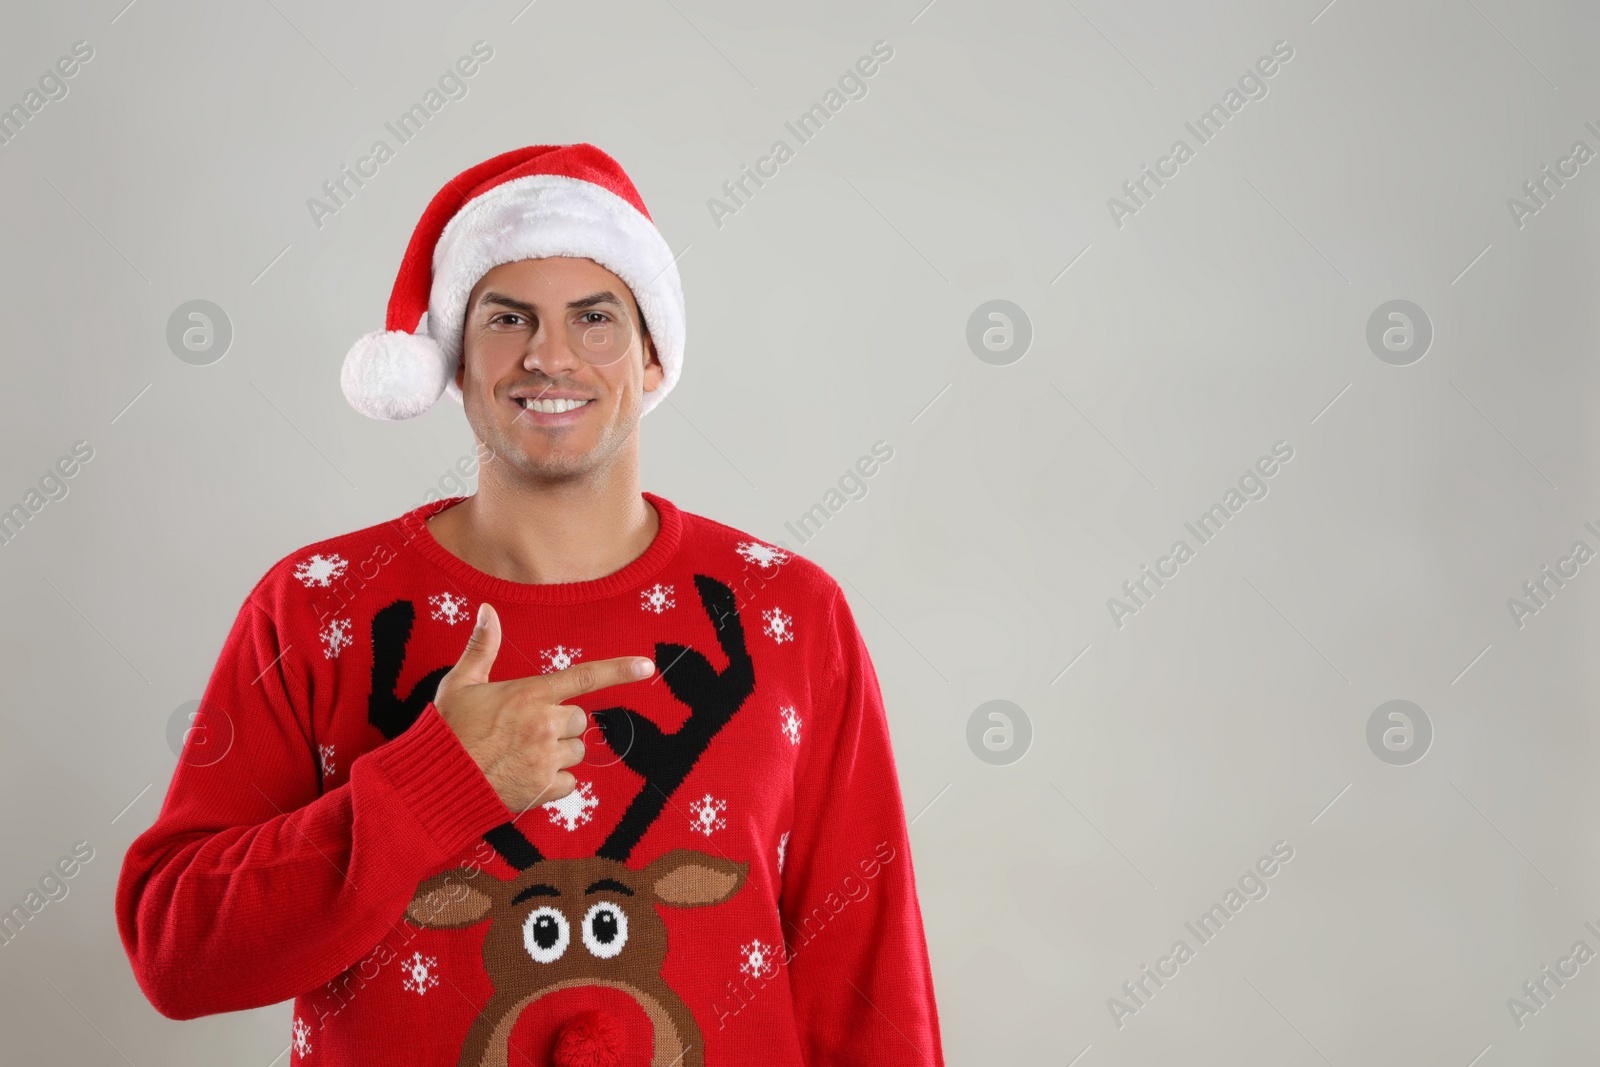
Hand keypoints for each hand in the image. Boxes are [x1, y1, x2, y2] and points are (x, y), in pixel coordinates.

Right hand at [432, 603, 653, 811]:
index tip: (647, 667)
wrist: (432, 783)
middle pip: (579, 720)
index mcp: (529, 694)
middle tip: (524, 730)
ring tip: (522, 755)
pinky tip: (526, 777)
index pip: (584, 677)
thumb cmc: (446, 730)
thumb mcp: (460, 683)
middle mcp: (544, 725)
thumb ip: (482, 647)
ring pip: (576, 751)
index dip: (619, 670)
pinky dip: (553, 782)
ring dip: (558, 753)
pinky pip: (570, 782)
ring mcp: (546, 759)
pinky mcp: (544, 789)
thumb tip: (488, 610)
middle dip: (560, 724)